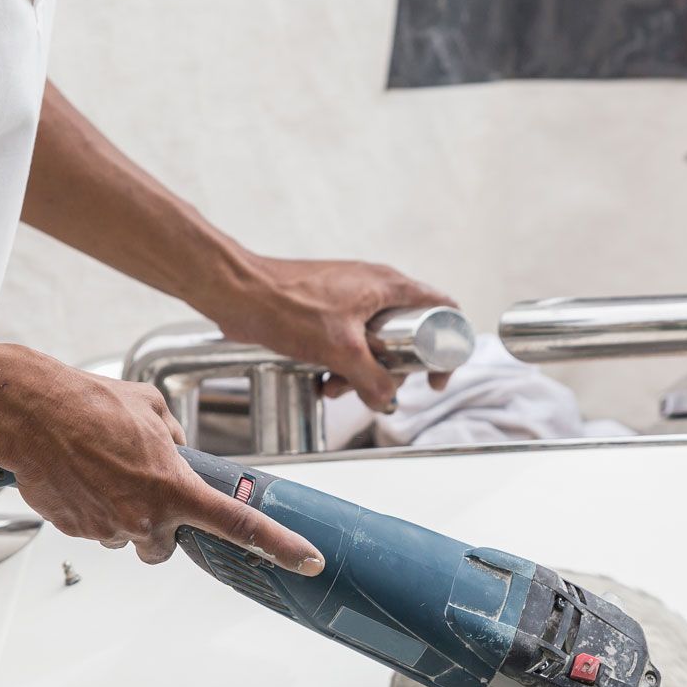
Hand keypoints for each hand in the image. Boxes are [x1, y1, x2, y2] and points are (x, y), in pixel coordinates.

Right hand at [0, 344, 322, 572]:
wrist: (28, 411)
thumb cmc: (86, 404)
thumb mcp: (151, 410)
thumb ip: (174, 440)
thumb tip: (176, 452)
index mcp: (174, 488)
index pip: (240, 525)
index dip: (279, 546)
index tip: (306, 560)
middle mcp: (143, 517)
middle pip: (166, 544)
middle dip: (160, 523)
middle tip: (143, 487)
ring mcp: (108, 528)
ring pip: (128, 535)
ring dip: (123, 511)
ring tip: (102, 470)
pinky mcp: (76, 530)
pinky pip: (96, 527)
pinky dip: (93, 506)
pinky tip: (81, 475)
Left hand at [206, 256, 456, 411]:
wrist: (238, 293)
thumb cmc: (286, 306)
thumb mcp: (340, 350)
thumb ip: (372, 379)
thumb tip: (387, 400)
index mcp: (387, 285)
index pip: (441, 307)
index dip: (448, 343)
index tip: (435, 375)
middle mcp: (373, 288)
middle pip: (406, 336)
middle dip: (390, 371)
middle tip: (373, 389)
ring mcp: (349, 298)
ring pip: (374, 344)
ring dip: (360, 372)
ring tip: (336, 386)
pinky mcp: (327, 310)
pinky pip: (348, 342)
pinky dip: (341, 364)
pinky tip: (321, 378)